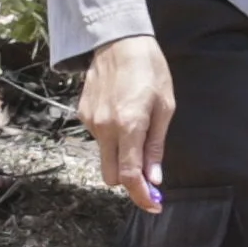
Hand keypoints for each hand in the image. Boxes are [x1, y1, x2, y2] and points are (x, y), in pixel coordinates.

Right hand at [78, 36, 177, 209]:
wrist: (119, 41)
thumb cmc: (149, 69)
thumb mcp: (165, 107)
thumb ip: (156, 146)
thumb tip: (155, 178)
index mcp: (129, 126)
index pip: (130, 176)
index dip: (141, 196)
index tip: (153, 205)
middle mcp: (104, 127)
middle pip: (111, 176)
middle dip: (129, 181)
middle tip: (149, 176)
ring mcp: (90, 121)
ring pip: (104, 157)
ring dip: (120, 156)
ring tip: (138, 130)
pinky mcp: (82, 114)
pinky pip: (98, 138)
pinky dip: (111, 138)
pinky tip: (122, 116)